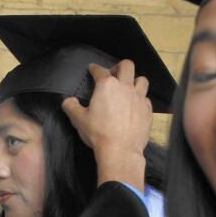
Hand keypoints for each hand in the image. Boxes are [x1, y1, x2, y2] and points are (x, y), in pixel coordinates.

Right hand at [62, 60, 152, 188]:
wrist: (120, 150)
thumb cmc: (98, 133)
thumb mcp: (78, 120)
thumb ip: (71, 106)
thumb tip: (68, 101)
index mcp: (107, 86)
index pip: (100, 70)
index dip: (94, 68)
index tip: (93, 69)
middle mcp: (125, 87)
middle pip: (127, 66)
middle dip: (119, 66)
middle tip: (114, 74)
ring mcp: (139, 98)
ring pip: (142, 80)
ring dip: (135, 80)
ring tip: (129, 88)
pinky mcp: (147, 110)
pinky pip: (146, 99)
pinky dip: (140, 99)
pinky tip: (135, 106)